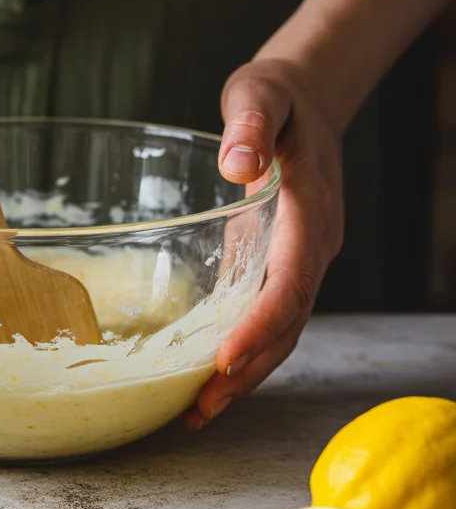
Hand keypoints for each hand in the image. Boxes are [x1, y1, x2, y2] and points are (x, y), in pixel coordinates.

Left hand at [183, 58, 344, 428]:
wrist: (308, 97)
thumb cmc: (279, 96)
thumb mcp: (261, 95)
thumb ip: (251, 126)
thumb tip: (237, 166)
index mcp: (311, 215)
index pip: (290, 284)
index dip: (259, 326)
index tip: (224, 360)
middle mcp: (314, 247)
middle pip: (287, 325)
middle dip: (247, 371)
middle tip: (199, 410)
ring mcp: (301, 259)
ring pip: (280, 331)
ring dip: (243, 375)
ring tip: (195, 413)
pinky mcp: (281, 261)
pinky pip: (266, 315)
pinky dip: (241, 350)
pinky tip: (204, 374)